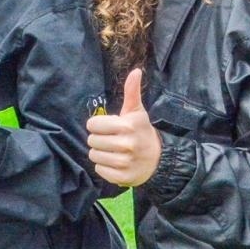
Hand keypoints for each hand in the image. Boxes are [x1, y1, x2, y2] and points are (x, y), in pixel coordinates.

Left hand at [86, 68, 161, 186]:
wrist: (158, 159)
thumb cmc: (141, 131)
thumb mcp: (137, 111)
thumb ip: (132, 91)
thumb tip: (136, 70)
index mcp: (126, 126)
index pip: (92, 124)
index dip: (98, 125)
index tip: (108, 127)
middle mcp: (126, 144)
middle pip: (91, 141)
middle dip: (99, 139)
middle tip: (111, 140)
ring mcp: (124, 162)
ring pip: (94, 155)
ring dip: (100, 153)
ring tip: (112, 151)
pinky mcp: (122, 177)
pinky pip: (99, 170)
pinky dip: (104, 167)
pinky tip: (115, 162)